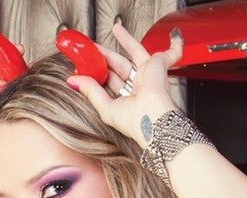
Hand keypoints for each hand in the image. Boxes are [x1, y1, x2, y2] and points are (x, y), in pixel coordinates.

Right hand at [0, 49, 22, 169]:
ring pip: (0, 74)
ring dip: (8, 61)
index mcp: (10, 118)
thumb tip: (30, 98)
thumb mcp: (0, 132)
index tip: (41, 76)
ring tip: (19, 51)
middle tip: (30, 62)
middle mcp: (0, 106)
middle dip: (22, 71)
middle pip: (14, 83)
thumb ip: (11, 114)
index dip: (32, 86)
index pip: (24, 98)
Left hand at [67, 23, 182, 147]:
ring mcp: (148, 75)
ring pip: (135, 52)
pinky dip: (174, 46)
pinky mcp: (159, 65)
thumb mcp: (105, 107)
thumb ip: (90, 91)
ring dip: (126, 39)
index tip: (85, 65)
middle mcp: (137, 88)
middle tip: (93, 47)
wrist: (154, 118)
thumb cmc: (134, 121)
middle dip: (106, 55)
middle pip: (118, 65)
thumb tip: (72, 80)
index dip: (97, 72)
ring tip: (115, 28)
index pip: (108, 81)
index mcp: (124, 100)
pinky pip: (170, 53)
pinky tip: (173, 36)